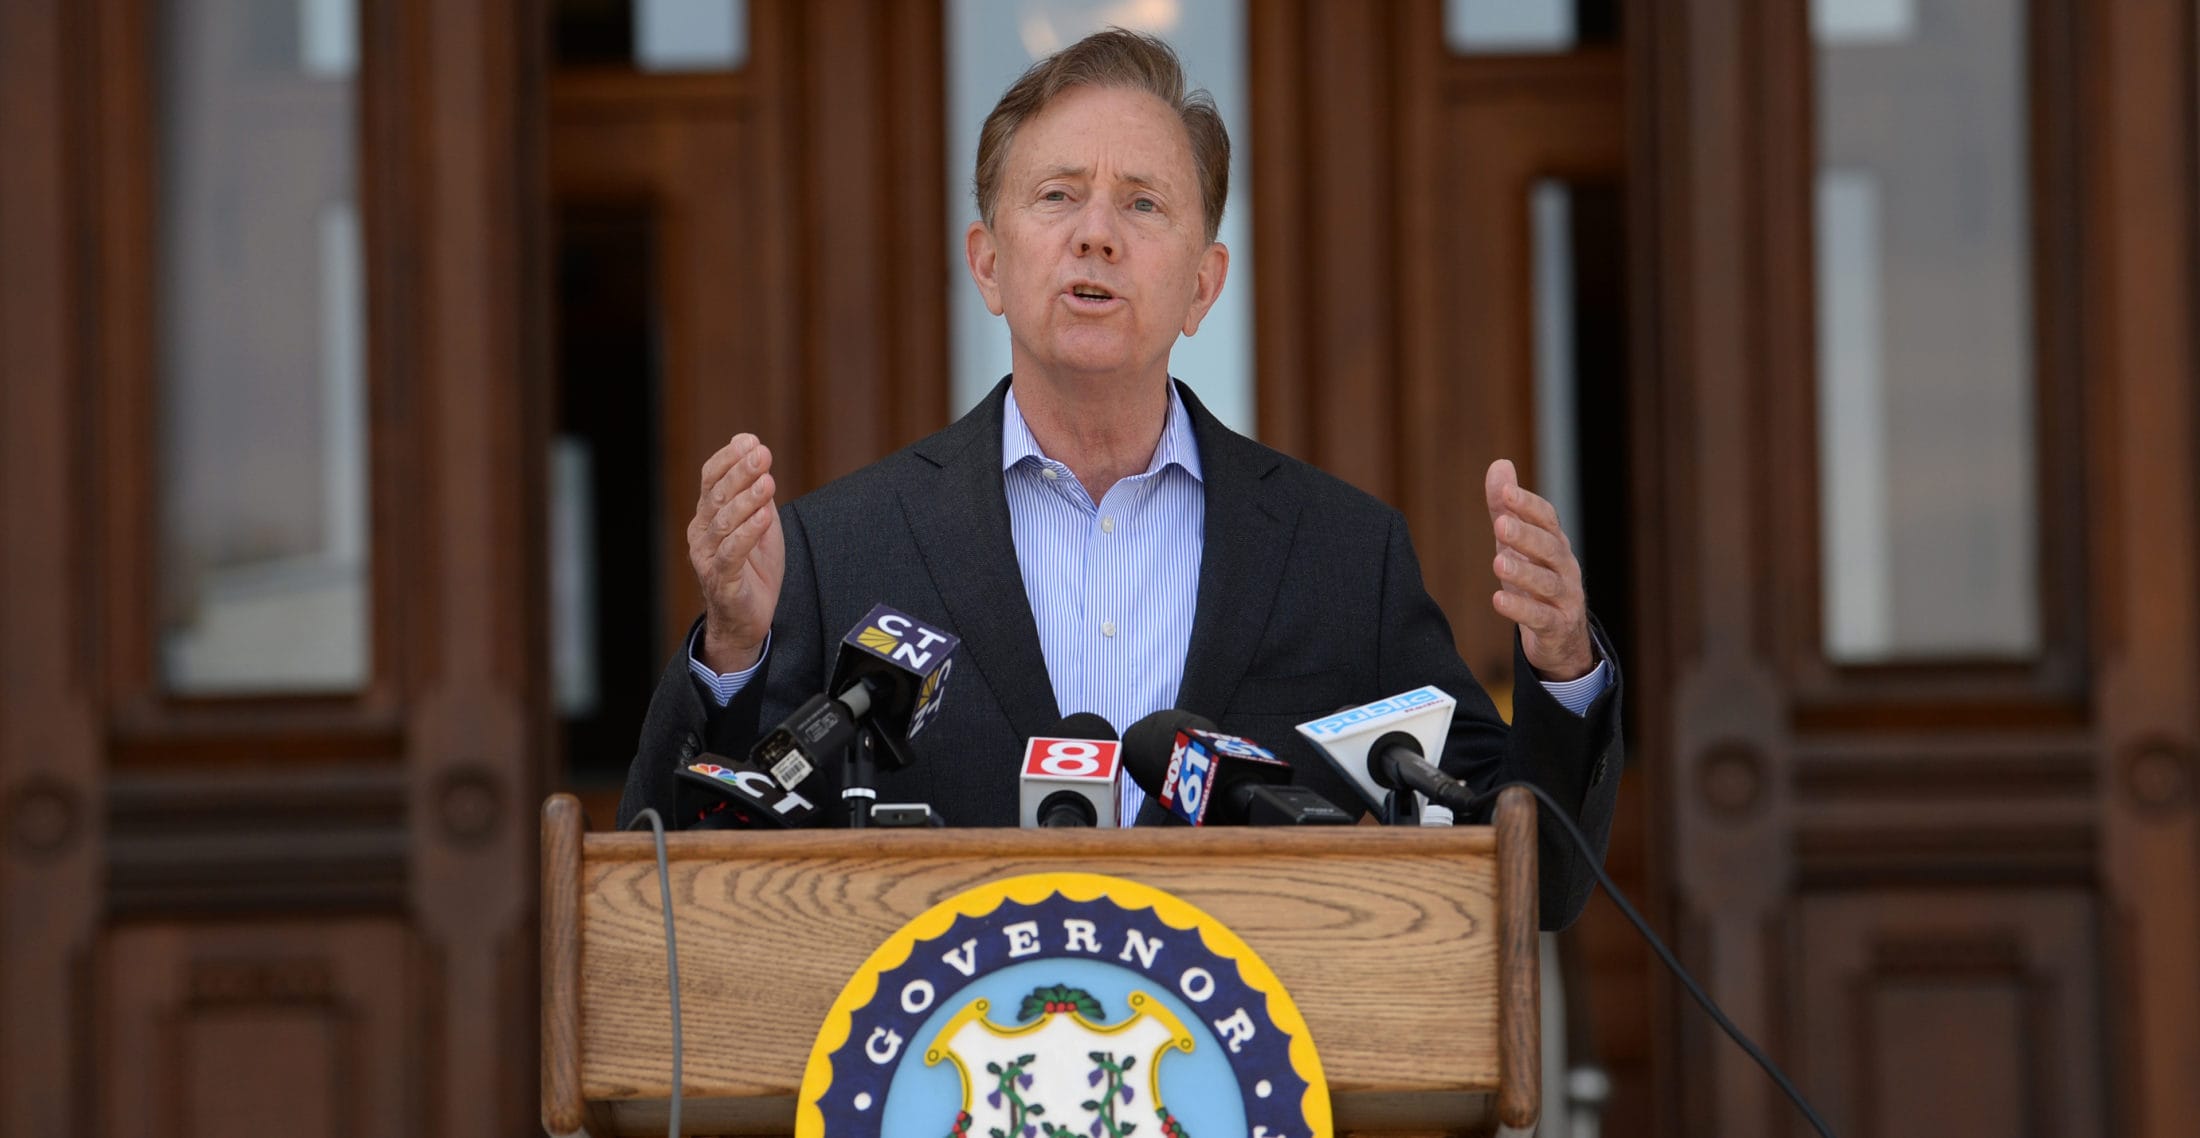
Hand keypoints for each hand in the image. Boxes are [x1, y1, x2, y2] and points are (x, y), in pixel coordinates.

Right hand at [688, 434, 784, 673]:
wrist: (748, 618)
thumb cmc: (753, 568)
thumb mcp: (759, 522)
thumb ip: (756, 490)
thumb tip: (753, 445)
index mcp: (707, 515)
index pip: (711, 478)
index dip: (729, 458)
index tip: (752, 441)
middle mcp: (701, 533)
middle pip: (718, 495)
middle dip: (742, 472)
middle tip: (763, 454)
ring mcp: (707, 557)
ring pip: (724, 522)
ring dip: (747, 500)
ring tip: (768, 483)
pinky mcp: (720, 580)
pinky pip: (731, 553)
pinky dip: (747, 533)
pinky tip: (764, 516)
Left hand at [1485, 459, 1593, 681]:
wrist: (1561, 639)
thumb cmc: (1537, 582)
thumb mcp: (1517, 545)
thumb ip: (1506, 509)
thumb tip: (1499, 464)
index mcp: (1555, 545)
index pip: (1547, 519)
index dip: (1528, 505)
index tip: (1505, 491)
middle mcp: (1565, 568)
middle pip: (1549, 548)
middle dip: (1526, 535)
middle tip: (1500, 524)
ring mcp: (1565, 599)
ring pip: (1547, 583)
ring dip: (1523, 572)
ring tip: (1497, 563)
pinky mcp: (1557, 628)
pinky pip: (1541, 618)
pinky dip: (1521, 609)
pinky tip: (1498, 600)